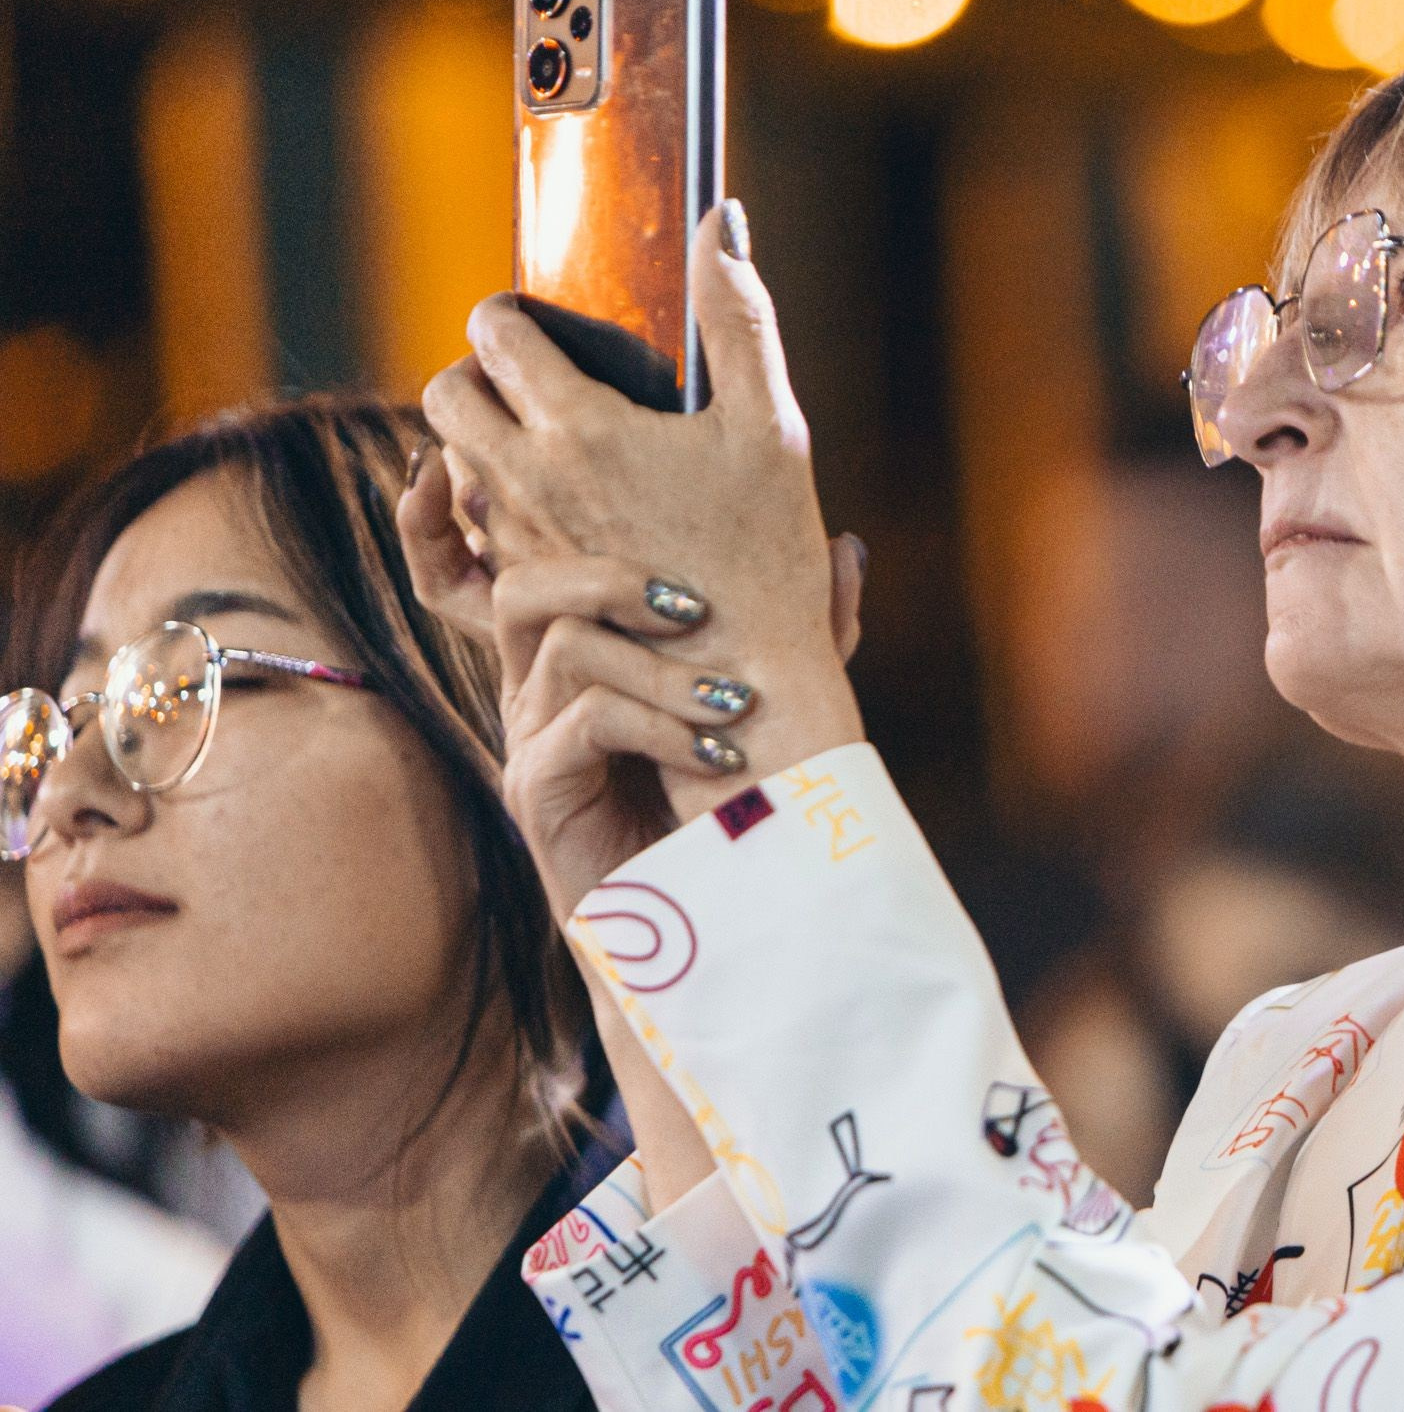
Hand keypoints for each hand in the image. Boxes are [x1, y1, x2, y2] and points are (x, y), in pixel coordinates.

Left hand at [413, 202, 865, 817]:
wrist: (748, 689)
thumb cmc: (771, 557)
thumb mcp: (772, 424)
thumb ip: (740, 315)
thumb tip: (721, 217)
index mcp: (581, 427)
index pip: (495, 332)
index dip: (513, 315)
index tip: (546, 324)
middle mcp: (528, 483)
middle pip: (447, 395)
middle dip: (479, 376)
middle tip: (532, 382)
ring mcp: (516, 547)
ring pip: (450, 469)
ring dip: (482, 447)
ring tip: (543, 448)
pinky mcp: (517, 603)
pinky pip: (450, 551)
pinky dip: (462, 520)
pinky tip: (506, 512)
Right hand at [484, 553, 840, 914]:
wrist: (702, 921)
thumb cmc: (730, 803)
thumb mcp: (772, 700)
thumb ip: (801, 627)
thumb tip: (845, 545)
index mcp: (577, 652)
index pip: (528, 563)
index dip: (525, 529)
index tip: (582, 516)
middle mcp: (536, 687)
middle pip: (524, 586)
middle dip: (608, 576)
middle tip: (695, 608)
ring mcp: (529, 739)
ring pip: (569, 647)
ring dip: (666, 667)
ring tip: (734, 706)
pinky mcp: (540, 792)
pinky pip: (590, 723)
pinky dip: (665, 728)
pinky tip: (718, 758)